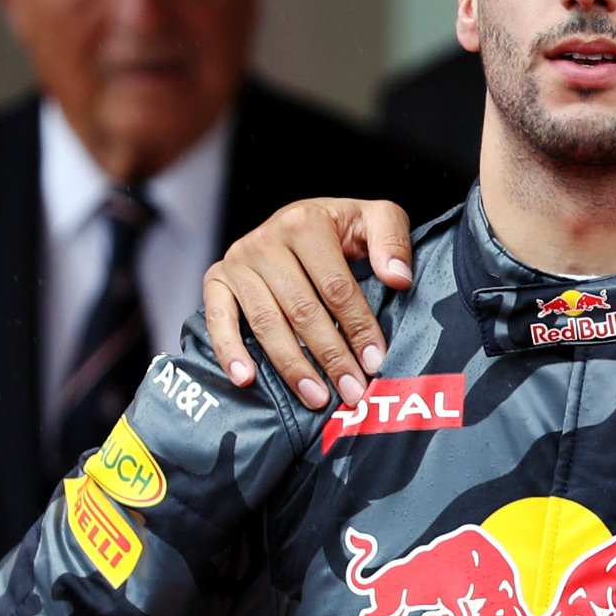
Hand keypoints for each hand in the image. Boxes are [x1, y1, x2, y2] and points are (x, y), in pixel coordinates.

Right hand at [203, 200, 417, 409]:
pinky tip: (246, 379)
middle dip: (330, 356)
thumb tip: (398, 278)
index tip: (374, 361)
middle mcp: (266, 240)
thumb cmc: (342, 226)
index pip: (336, 287)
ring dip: (292, 365)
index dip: (357, 327)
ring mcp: (238, 261)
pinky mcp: (217, 279)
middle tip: (352, 391)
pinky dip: (230, 351)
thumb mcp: (377, 217)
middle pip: (301, 310)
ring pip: (266, 323)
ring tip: (317, 397)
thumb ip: (393, 240)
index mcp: (306, 223)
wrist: (298, 218)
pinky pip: (218, 320)